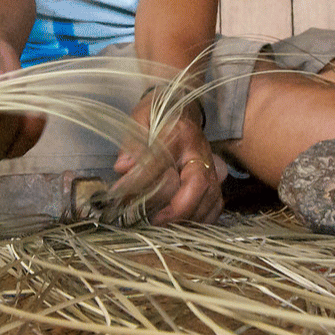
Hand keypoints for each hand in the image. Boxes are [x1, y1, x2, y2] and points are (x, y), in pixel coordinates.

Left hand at [109, 91, 223, 225]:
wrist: (184, 109)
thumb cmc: (158, 116)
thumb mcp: (139, 119)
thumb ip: (131, 143)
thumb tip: (122, 168)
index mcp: (178, 133)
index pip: (160, 162)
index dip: (139, 181)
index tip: (119, 195)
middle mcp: (198, 151)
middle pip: (197, 184)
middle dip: (177, 208)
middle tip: (153, 220)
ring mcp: (211, 166)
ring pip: (209, 198)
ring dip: (188, 218)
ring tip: (164, 225)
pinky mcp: (216, 179)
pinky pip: (216, 204)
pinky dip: (202, 219)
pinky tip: (183, 225)